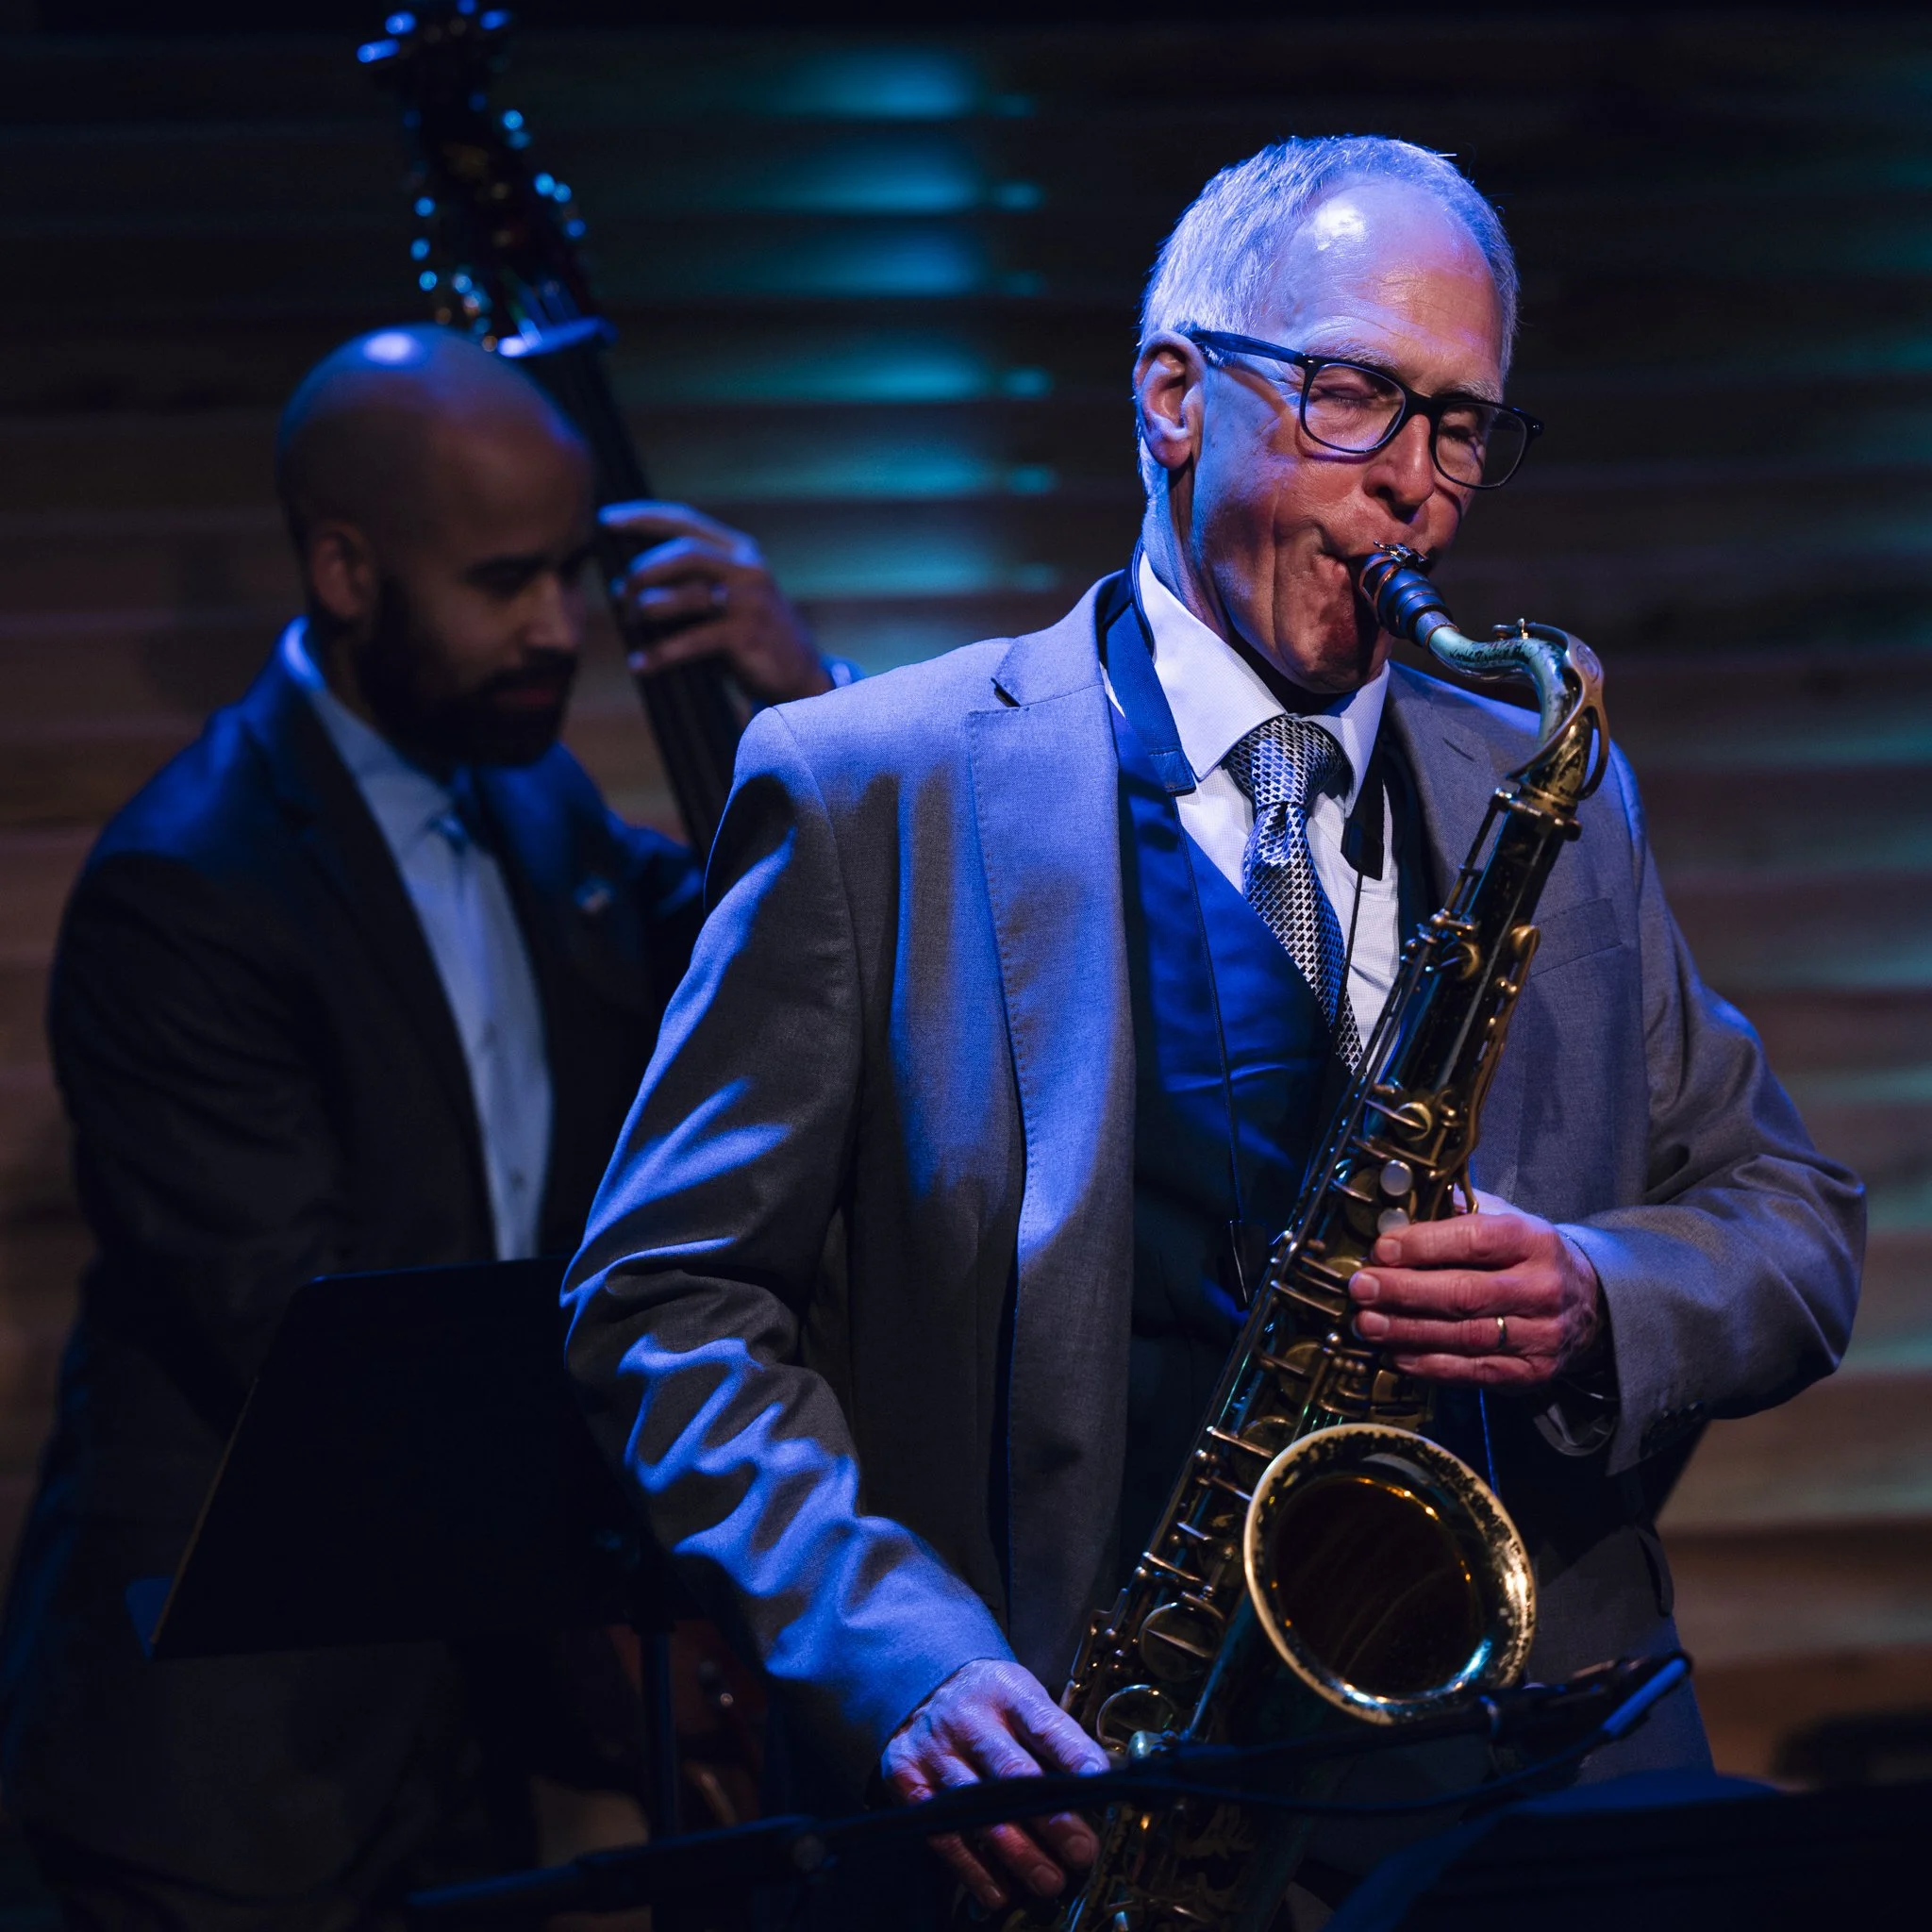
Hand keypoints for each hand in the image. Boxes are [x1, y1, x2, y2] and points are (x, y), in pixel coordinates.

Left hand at [602, 500, 830, 704]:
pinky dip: (661, 653)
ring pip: (685, 594)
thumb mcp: (728, 596)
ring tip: (630, 625)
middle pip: (682, 554)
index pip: (684, 521)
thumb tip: (630, 576)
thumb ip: (693, 579)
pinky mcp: (747, 635)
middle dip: (642, 572)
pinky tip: (640, 665)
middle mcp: (747, 568)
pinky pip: (692, 640)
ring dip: (647, 610)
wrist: (801, 677)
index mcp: (739, 550)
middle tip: (620, 594)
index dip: (642, 517)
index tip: (606, 519)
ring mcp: (750, 601)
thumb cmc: (751, 636)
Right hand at [880, 1658, 1110, 1911]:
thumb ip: (1056, 1740)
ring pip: (979, 1809)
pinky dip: (972, 1867)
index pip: (1046, 1726)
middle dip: (1052, 1820)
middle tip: (1080, 1853)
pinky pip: (943, 1831)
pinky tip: (998, 1890)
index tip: (1101, 1785)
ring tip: (1049, 1880)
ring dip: (1018, 1853)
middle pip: (1014, 1774)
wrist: (924, 1684)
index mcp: (1008, 1692)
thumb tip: (1098, 1791)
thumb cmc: (989, 1701)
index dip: (1075, 1757)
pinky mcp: (907, 1778)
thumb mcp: (1024, 1698)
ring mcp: (936, 1749)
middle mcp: (970, 1719)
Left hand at [1348, 1190, 1603, 1386]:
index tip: (1381, 1250)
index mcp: (1533, 1241)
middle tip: (1362, 1289)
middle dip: (1405, 1292)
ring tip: (1367, 1323)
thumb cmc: (1525, 1256)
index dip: (1423, 1246)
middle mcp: (1542, 1289)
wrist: (1589, 1306)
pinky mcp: (1530, 1373)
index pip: (1475, 1241)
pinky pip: (1471, 1371)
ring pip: (1464, 1337)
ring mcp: (1540, 1335)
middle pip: (1466, 1293)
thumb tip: (1393, 1210)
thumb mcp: (1504, 1220)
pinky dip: (1427, 1364)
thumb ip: (1455, 1212)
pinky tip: (1395, 1354)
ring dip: (1407, 1331)